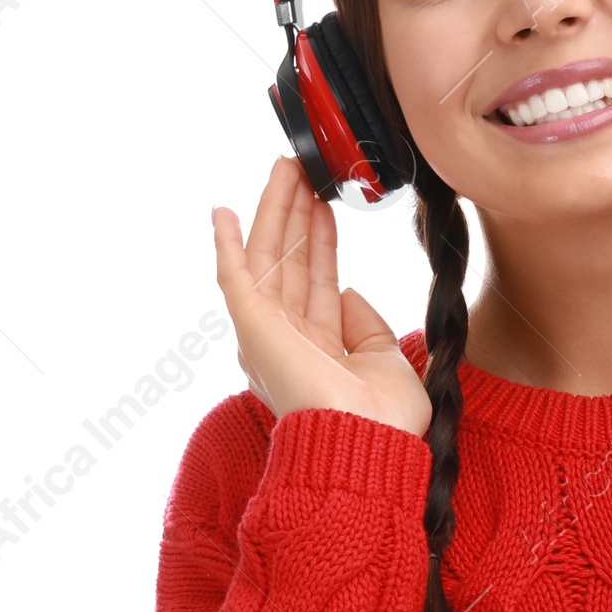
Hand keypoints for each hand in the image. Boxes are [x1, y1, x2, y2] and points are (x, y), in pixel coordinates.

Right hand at [212, 156, 431, 435]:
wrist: (366, 443)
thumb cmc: (383, 421)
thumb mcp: (386, 361)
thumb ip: (366, 325)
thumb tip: (347, 292)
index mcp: (318, 352)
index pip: (316, 283)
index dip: (320, 242)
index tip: (326, 207)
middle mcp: (288, 341)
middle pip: (290, 263)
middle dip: (297, 215)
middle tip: (305, 172)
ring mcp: (268, 333)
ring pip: (268, 258)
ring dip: (275, 211)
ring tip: (287, 168)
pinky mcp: (253, 327)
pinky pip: (234, 277)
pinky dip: (227, 243)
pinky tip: (225, 212)